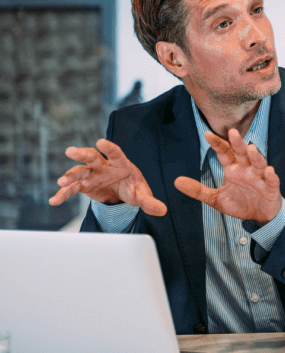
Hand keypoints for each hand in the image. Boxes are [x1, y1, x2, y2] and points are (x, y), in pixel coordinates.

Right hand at [49, 139, 166, 215]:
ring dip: (70, 175)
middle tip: (71, 151)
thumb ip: (150, 202)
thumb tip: (162, 211)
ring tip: (62, 181)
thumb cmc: (133, 189)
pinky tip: (55, 200)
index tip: (101, 141)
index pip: (115, 153)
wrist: (122, 195)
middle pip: (92, 157)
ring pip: (79, 171)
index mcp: (120, 164)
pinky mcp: (84, 185)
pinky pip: (72, 189)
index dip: (109, 148)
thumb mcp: (142, 195)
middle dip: (82, 154)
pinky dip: (63, 194)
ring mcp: (92, 175)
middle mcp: (104, 166)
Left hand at [174, 130, 281, 225]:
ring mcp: (260, 178)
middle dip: (238, 144)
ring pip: (258, 164)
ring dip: (256, 157)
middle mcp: (246, 171)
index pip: (225, 153)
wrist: (260, 217)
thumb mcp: (216, 199)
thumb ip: (198, 190)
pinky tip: (269, 171)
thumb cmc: (240, 203)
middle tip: (232, 132)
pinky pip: (272, 181)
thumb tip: (176, 182)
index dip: (217, 144)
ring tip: (251, 149)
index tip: (207, 135)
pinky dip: (271, 176)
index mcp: (233, 170)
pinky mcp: (271, 189)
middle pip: (242, 154)